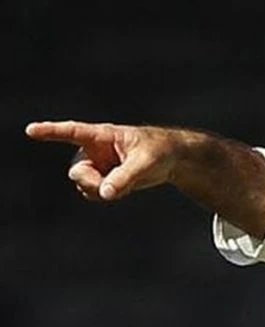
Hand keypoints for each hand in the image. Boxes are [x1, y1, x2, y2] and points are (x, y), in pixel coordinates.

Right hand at [26, 121, 182, 200]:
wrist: (172, 160)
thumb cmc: (160, 151)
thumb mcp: (145, 163)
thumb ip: (124, 178)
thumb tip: (105, 193)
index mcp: (102, 136)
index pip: (72, 132)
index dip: (51, 131)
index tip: (31, 130)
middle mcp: (93, 150)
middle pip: (78, 172)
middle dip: (91, 183)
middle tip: (110, 188)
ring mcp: (96, 165)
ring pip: (84, 185)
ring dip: (101, 190)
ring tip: (125, 182)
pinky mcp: (102, 178)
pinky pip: (94, 193)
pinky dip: (107, 195)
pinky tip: (123, 189)